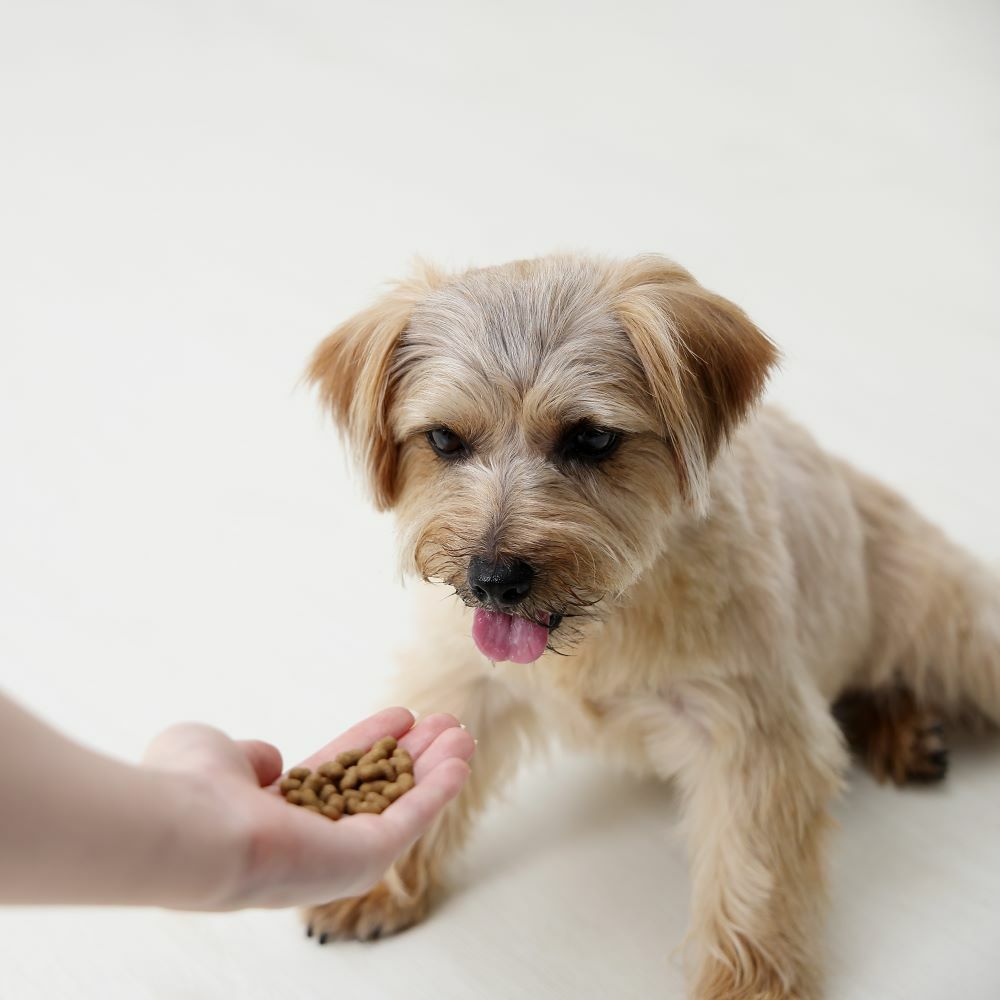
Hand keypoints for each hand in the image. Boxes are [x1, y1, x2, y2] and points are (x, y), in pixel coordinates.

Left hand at [143, 707, 473, 909]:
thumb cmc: (189, 788)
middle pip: (377, 790)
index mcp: (278, 815)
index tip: (400, 717)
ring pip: (399, 804)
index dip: (371, 743)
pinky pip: (410, 819)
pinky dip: (439, 789)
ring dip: (435, 770)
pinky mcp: (365, 859)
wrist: (190, 827)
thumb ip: (248, 754)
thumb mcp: (213, 751)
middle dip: (413, 756)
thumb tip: (270, 760)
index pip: (337, 773)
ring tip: (464, 735)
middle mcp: (312, 839)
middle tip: (444, 724)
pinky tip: (460, 759)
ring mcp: (340, 854)